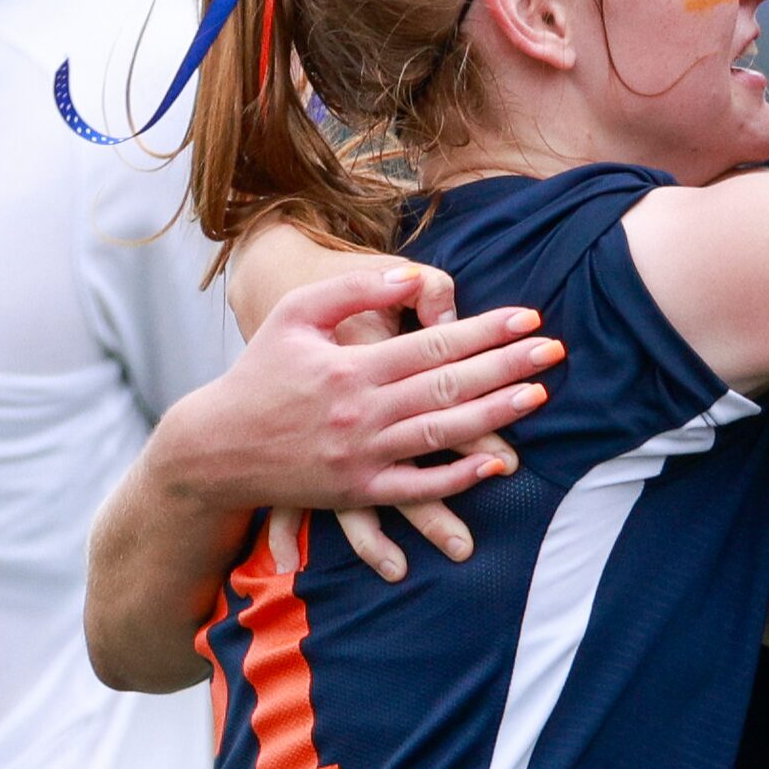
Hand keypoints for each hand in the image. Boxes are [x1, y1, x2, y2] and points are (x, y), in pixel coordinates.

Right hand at [152, 265, 553, 569]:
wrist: (213, 448)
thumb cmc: (259, 373)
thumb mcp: (294, 317)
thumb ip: (353, 292)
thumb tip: (412, 276)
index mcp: (349, 367)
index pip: (433, 344)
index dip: (485, 330)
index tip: (530, 318)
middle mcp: (360, 412)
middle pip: (447, 386)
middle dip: (506, 367)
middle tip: (555, 352)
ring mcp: (361, 456)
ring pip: (440, 436)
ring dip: (494, 417)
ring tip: (537, 397)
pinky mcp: (356, 493)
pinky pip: (415, 488)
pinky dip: (456, 478)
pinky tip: (494, 465)